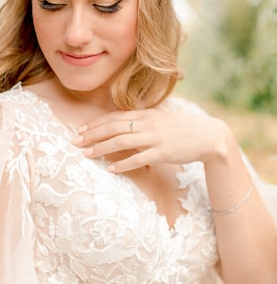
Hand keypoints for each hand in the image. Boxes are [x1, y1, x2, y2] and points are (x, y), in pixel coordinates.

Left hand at [73, 109, 232, 172]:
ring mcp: (154, 138)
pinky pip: (138, 159)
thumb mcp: (161, 119)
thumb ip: (142, 121)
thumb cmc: (183, 129)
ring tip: (86, 154)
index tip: (80, 130)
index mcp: (145, 114)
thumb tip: (124, 125)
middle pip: (113, 127)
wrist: (209, 136)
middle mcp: (147, 124)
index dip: (96, 124)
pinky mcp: (162, 152)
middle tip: (74, 142)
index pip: (114, 117)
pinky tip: (110, 169)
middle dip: (91, 135)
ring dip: (101, 148)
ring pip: (121, 142)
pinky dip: (122, 164)